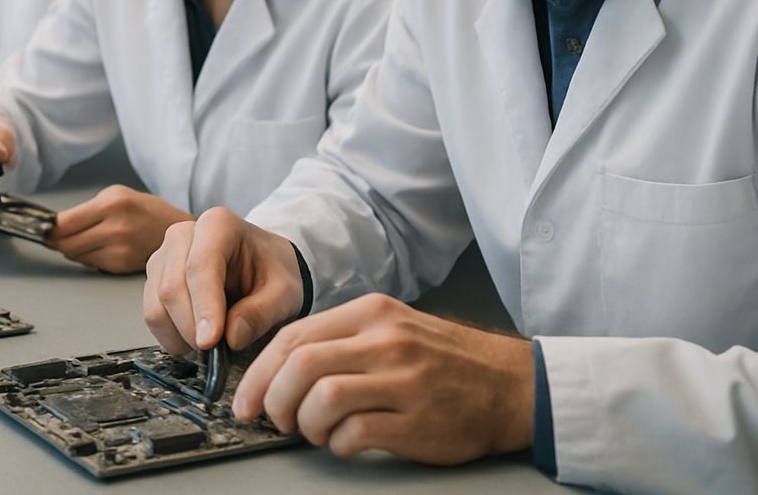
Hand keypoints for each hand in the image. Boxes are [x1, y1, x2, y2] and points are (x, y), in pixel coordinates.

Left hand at [46, 185, 190, 273]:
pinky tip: (99, 248)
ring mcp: (119, 250)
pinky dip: (88, 257)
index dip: (48, 228)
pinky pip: (90, 264)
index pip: (64, 223)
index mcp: (112, 204)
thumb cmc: (143, 210)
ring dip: (71, 249)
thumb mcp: (116, 195)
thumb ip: (86, 210)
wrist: (176, 230)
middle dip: (56, 241)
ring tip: (83, 239)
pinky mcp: (121, 266)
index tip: (40, 228)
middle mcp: (115, 228)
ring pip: (75, 255)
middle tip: (53, 237)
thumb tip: (54, 228)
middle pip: (66, 243)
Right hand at [143, 206, 304, 355]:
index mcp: (218, 224)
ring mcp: (164, 256)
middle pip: (172, 287)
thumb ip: (262, 313)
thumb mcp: (285, 293)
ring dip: (179, 335)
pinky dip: (170, 336)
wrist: (263, 266)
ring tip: (209, 347)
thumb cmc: (272, 272)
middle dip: (191, 328)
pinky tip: (195, 340)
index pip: (200, 266)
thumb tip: (231, 337)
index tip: (210, 342)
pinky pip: (152, 314)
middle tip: (215, 353)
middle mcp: (183, 234)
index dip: (204, 307)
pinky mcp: (155, 278)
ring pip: (156, 304)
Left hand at [232, 294, 533, 464]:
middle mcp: (385, 341)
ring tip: (315, 432)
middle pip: (300, 364)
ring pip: (322, 398)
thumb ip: (342, 339)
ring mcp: (403, 381)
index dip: (260, 371)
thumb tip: (280, 367)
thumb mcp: (393, 327)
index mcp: (372, 313)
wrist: (510, 385)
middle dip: (273, 398)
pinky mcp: (417, 421)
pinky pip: (354, 434)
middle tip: (273, 419)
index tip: (247, 396)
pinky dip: (337, 445)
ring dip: (305, 424)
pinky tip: (346, 443)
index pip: (294, 335)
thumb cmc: (445, 361)